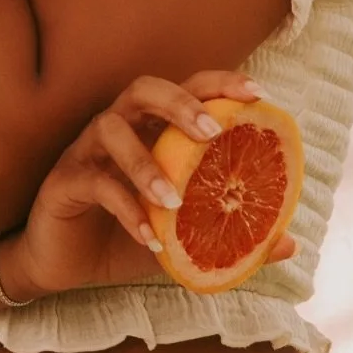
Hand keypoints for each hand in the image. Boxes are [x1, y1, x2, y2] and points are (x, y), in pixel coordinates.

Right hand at [1, 71, 298, 301]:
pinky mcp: (62, 181)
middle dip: (180, 104)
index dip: (220, 83)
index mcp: (150, 130)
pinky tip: (149, 237)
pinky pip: (94, 182)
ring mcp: (85, 151)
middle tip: (212, 133)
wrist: (63, 268)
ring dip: (147, 162)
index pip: (187, 89)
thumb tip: (290, 244)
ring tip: (175, 199)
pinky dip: (125, 208)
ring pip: (111, 129)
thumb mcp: (185, 239)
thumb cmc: (124, 238)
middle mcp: (118, 128)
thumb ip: (232, 238)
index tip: (258, 94)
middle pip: (144, 89)